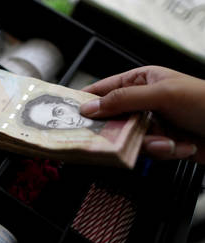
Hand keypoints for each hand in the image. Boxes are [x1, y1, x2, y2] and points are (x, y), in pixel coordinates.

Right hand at [79, 65, 204, 162]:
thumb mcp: (161, 95)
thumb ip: (122, 100)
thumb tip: (90, 107)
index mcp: (142, 80)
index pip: (104, 88)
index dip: (87, 100)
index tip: (70, 114)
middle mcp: (145, 101)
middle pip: (113, 119)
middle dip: (121, 131)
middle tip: (120, 137)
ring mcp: (153, 122)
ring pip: (130, 138)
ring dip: (151, 144)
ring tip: (169, 142)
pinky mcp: (162, 142)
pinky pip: (148, 150)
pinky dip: (165, 151)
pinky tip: (182, 145)